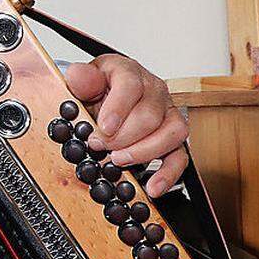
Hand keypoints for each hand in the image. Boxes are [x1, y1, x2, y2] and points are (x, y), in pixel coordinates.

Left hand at [63, 55, 188, 197]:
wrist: (105, 97)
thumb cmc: (97, 90)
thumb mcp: (83, 81)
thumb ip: (81, 79)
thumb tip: (78, 76)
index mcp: (129, 73)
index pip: (131, 85)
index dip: (118, 108)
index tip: (103, 128)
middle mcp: (153, 91)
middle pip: (149, 115)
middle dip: (123, 136)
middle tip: (100, 146)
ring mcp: (167, 113)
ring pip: (172, 132)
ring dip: (144, 152)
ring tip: (119, 161)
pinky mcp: (172, 136)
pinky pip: (180, 155)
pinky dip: (168, 173)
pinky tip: (153, 186)